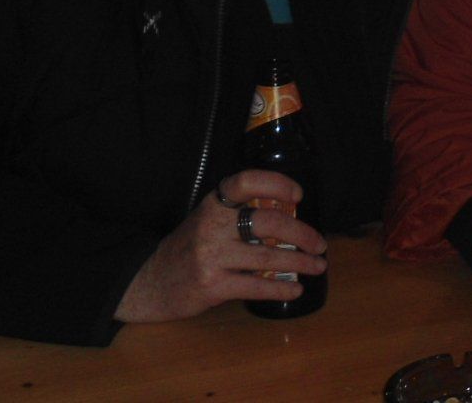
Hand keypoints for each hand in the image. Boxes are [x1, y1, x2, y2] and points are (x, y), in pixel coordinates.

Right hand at [113, 169, 327, 322]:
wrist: (151, 281)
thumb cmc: (191, 247)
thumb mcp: (208, 219)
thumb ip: (240, 214)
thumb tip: (291, 217)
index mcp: (214, 203)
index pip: (246, 182)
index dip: (276, 184)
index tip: (298, 196)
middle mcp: (211, 225)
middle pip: (267, 223)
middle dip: (301, 234)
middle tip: (320, 244)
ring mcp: (211, 256)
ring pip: (267, 257)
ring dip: (300, 262)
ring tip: (318, 266)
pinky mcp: (212, 285)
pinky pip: (256, 286)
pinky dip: (280, 289)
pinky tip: (295, 289)